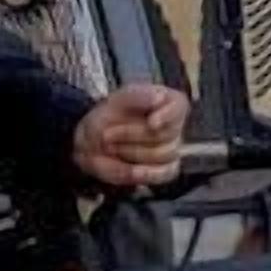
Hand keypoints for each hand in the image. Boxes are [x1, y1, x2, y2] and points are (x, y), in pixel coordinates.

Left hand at [72, 84, 190, 190]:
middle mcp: (174, 125)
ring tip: (111, 148)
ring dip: (133, 152)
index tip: (152, 123)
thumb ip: (136, 96)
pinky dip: (148, 173)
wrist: (92, 142)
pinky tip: (131, 170)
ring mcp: (172, 149)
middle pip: (167, 134)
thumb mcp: (115, 101)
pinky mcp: (165, 169)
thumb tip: (158, 97)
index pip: (178, 107)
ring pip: (164, 154)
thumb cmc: (107, 117)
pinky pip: (165, 173)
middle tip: (106, 135)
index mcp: (167, 102)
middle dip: (133, 135)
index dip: (167, 116)